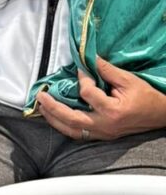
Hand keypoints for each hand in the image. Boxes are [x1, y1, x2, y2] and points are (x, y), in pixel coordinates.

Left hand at [37, 57, 165, 140]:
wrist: (160, 115)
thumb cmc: (146, 97)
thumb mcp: (128, 80)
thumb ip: (106, 70)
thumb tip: (88, 58)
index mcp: (112, 111)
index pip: (87, 93)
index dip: (81, 78)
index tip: (79, 68)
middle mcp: (104, 125)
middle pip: (71, 119)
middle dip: (53, 107)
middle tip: (40, 95)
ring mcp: (102, 133)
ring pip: (71, 130)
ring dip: (53, 119)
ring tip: (41, 107)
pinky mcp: (101, 136)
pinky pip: (77, 134)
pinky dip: (64, 126)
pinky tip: (55, 118)